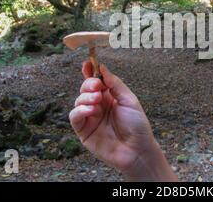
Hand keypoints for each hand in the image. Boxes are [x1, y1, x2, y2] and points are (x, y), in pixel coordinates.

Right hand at [69, 62, 176, 180]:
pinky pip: (74, 117)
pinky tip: (90, 110)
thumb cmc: (137, 125)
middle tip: (97, 86)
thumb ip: (115, 83)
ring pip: (78, 101)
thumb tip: (102, 68)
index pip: (96, 81)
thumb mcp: (129, 100)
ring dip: (86, 97)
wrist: (138, 150)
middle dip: (89, 84)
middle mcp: (98, 106)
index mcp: (109, 97)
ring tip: (97, 100)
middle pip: (86, 89)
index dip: (90, 71)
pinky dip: (80, 110)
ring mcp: (90, 118)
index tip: (87, 62)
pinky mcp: (84, 131)